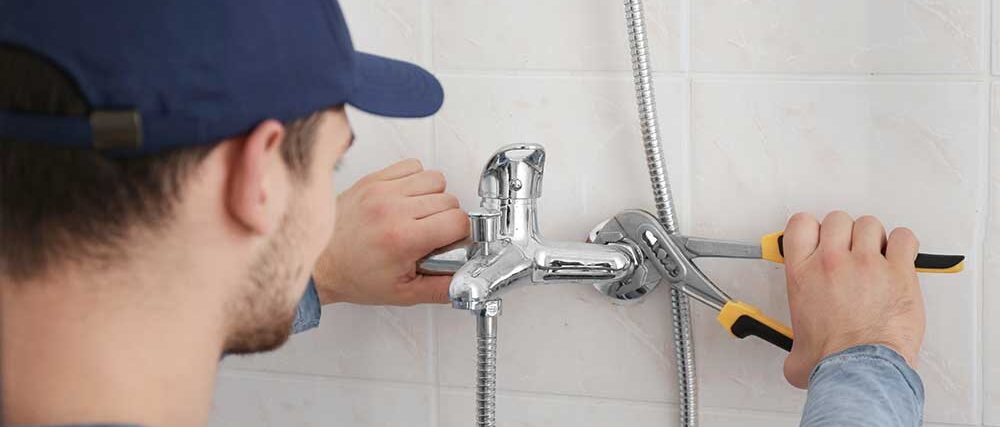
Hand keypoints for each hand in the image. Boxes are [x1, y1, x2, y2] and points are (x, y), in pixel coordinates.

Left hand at [313, 159, 468, 305]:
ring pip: (435, 179)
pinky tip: (408, 199)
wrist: (318, 262)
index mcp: (402, 238)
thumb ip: (441, 289)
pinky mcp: (373, 180)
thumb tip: (467, 283)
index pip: (458, 221)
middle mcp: (392, 209)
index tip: (450, 241)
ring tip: (420, 215)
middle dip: (448, 219)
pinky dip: (416, 180)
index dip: (460, 234)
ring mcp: (381, 190)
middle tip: (432, 235)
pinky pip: (413, 165)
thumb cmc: (354, 276)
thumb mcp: (403, 294)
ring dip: (435, 197)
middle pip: (450, 200)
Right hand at [782, 211, 924, 388]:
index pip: (801, 224)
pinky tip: (900, 257)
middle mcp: (832, 262)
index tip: (817, 238)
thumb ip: (793, 345)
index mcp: (803, 274)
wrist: (861, 369)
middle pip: (837, 219)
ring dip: (873, 238)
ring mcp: (866, 264)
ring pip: (869, 225)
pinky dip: (903, 244)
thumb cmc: (833, 359)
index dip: (811, 228)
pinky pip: (903, 238)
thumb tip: (797, 357)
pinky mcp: (898, 272)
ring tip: (876, 256)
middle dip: (844, 233)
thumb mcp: (796, 349)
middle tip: (850, 251)